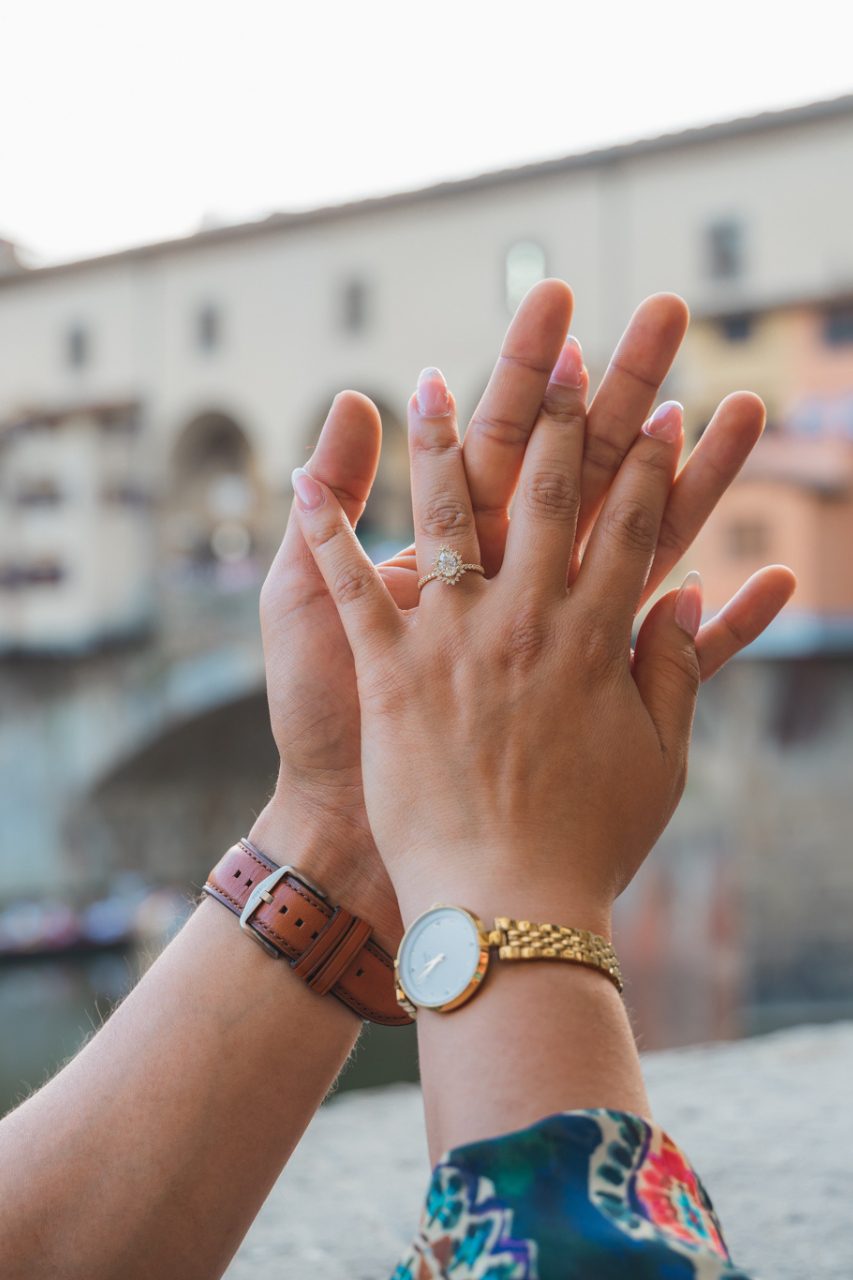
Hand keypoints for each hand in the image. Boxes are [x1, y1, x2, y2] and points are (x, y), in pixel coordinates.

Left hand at [291, 353, 793, 931]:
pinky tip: (301, 479)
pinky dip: (323, 530)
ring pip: (446, 514)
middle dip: (563, 408)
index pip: (627, 524)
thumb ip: (677, 672)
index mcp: (595, 637)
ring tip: (428, 375)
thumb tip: (688, 598)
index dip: (646, 461)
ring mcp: (453, 640)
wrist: (503, 911)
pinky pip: (348, 585)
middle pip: (548, 490)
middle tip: (565, 341)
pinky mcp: (391, 675)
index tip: (660, 407)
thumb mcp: (659, 761)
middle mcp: (526, 619)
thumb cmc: (589, 843)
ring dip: (437, 438)